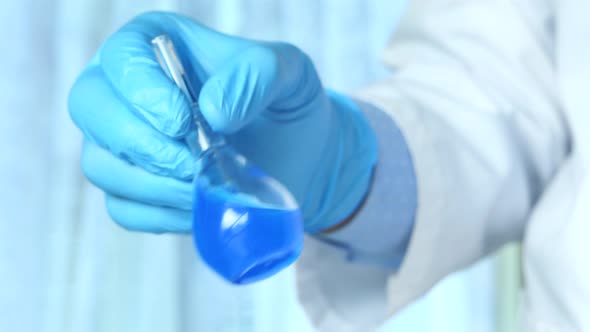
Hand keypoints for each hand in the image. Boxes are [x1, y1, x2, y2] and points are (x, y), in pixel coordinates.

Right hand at [69, 11, 376, 233]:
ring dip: (153, 184)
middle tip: (191, 162)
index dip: (143, 91)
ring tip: (205, 185)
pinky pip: (123, 208)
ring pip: (100, 165)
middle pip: (90, 109)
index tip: (184, 121)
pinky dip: (161, 213)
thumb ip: (255, 76)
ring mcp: (124, 143)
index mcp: (157, 46)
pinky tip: (199, 205)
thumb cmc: (284, 103)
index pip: (121, 57)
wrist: (295, 155)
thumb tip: (212, 111)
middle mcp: (128, 91)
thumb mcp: (289, 73)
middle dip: (140, 143)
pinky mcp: (134, 189)